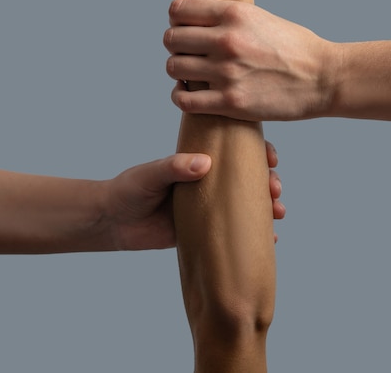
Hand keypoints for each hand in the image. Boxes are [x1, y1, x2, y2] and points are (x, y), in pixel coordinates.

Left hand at [105, 145, 284, 250]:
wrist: (112, 222)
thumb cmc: (129, 188)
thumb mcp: (150, 173)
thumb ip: (173, 167)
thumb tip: (203, 163)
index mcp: (199, 162)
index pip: (235, 152)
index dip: (259, 152)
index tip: (271, 156)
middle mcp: (209, 183)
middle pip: (249, 179)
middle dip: (269, 181)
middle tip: (274, 188)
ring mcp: (209, 208)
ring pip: (247, 206)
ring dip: (268, 207)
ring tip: (278, 211)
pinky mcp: (205, 233)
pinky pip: (235, 234)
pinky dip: (256, 236)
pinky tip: (272, 239)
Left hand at [165, 0, 335, 121]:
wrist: (324, 78)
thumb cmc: (294, 48)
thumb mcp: (260, 18)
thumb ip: (227, 17)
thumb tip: (195, 21)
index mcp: (234, 14)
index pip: (178, 10)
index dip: (176, 20)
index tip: (185, 29)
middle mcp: (227, 40)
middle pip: (171, 39)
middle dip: (176, 46)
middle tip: (188, 54)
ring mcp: (227, 72)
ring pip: (173, 67)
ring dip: (179, 72)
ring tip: (192, 74)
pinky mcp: (230, 102)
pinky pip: (183, 100)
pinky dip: (181, 97)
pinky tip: (191, 94)